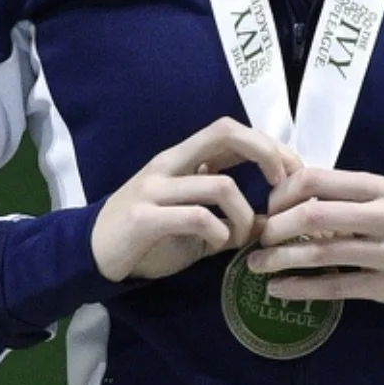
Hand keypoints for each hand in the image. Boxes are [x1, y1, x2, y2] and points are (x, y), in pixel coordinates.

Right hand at [91, 117, 302, 282]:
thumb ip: (227, 216)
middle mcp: (170, 163)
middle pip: (226, 131)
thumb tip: (270, 222)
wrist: (91, 254)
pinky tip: (217, 244)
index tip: (292, 173)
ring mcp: (155, 187)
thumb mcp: (193, 224)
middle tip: (281, 188)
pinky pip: (196, 216)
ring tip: (238, 237)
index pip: (231, 130)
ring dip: (243, 215)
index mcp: (183, 158)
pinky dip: (218, 232)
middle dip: (266, 154)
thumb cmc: (147, 237)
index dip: (268, 145)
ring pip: (220, 184)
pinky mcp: (144, 217)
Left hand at [246, 167, 383, 313]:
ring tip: (256, 265)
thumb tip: (296, 194)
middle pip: (313, 215)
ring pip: (320, 253)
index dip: (283, 192)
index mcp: (377, 186)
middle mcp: (380, 216)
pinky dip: (302, 289)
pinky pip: (336, 287)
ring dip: (280, 259)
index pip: (317, 179)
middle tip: (259, 236)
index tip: (269, 205)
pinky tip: (279, 290)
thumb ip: (349, 193)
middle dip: (276, 226)